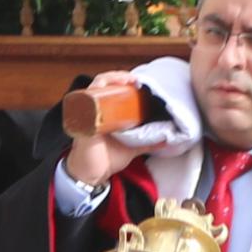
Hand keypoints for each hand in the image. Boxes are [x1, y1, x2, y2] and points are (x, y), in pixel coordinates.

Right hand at [60, 75, 136, 190]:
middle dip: (119, 77)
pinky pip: (85, 101)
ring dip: (110, 79)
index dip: (124, 80)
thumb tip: (167, 140)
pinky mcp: (84, 121)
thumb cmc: (107, 159)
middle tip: (135, 80)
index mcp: (107, 114)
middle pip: (104, 83)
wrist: (92, 174)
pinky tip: (105, 86)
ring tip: (125, 81)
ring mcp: (88, 114)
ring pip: (95, 87)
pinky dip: (94, 90)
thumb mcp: (132, 147)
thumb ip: (147, 142)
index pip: (113, 89)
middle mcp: (96, 110)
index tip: (140, 82)